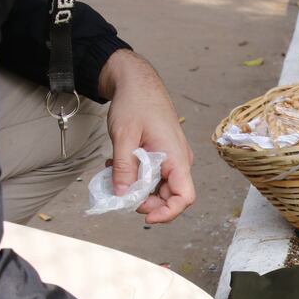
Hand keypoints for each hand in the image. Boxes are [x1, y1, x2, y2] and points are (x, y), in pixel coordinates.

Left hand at [98, 49, 194, 223]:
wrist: (138, 81)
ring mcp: (172, 158)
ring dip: (138, 188)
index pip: (184, 197)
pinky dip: (137, 177)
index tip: (145, 217)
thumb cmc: (136, 103)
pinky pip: (155, 175)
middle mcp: (179, 161)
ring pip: (160, 187)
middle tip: (120, 194)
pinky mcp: (164, 154)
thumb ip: (124, 169)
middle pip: (170, 196)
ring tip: (115, 175)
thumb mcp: (124, 137)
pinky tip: (119, 166)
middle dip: (145, 201)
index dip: (167, 212)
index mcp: (176, 158)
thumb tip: (122, 196)